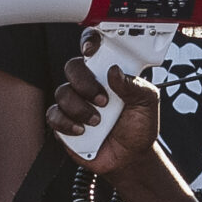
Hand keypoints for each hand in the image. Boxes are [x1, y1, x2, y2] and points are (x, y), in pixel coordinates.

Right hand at [48, 50, 165, 178]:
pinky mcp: (64, 122)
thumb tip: (116, 72)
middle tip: (103, 100)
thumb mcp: (147, 104)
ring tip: (98, 121)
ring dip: (81, 108)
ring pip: (62, 92)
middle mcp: (88, 85)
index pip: (93, 50)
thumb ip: (136, 86)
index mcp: (108, 74)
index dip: (88, 43)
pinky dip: (67, 123)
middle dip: (85, 83)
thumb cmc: (138, 129)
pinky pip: (54, 115)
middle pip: (72, 68)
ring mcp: (74, 103)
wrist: (130, 159)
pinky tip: (82, 130)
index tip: (91, 50)